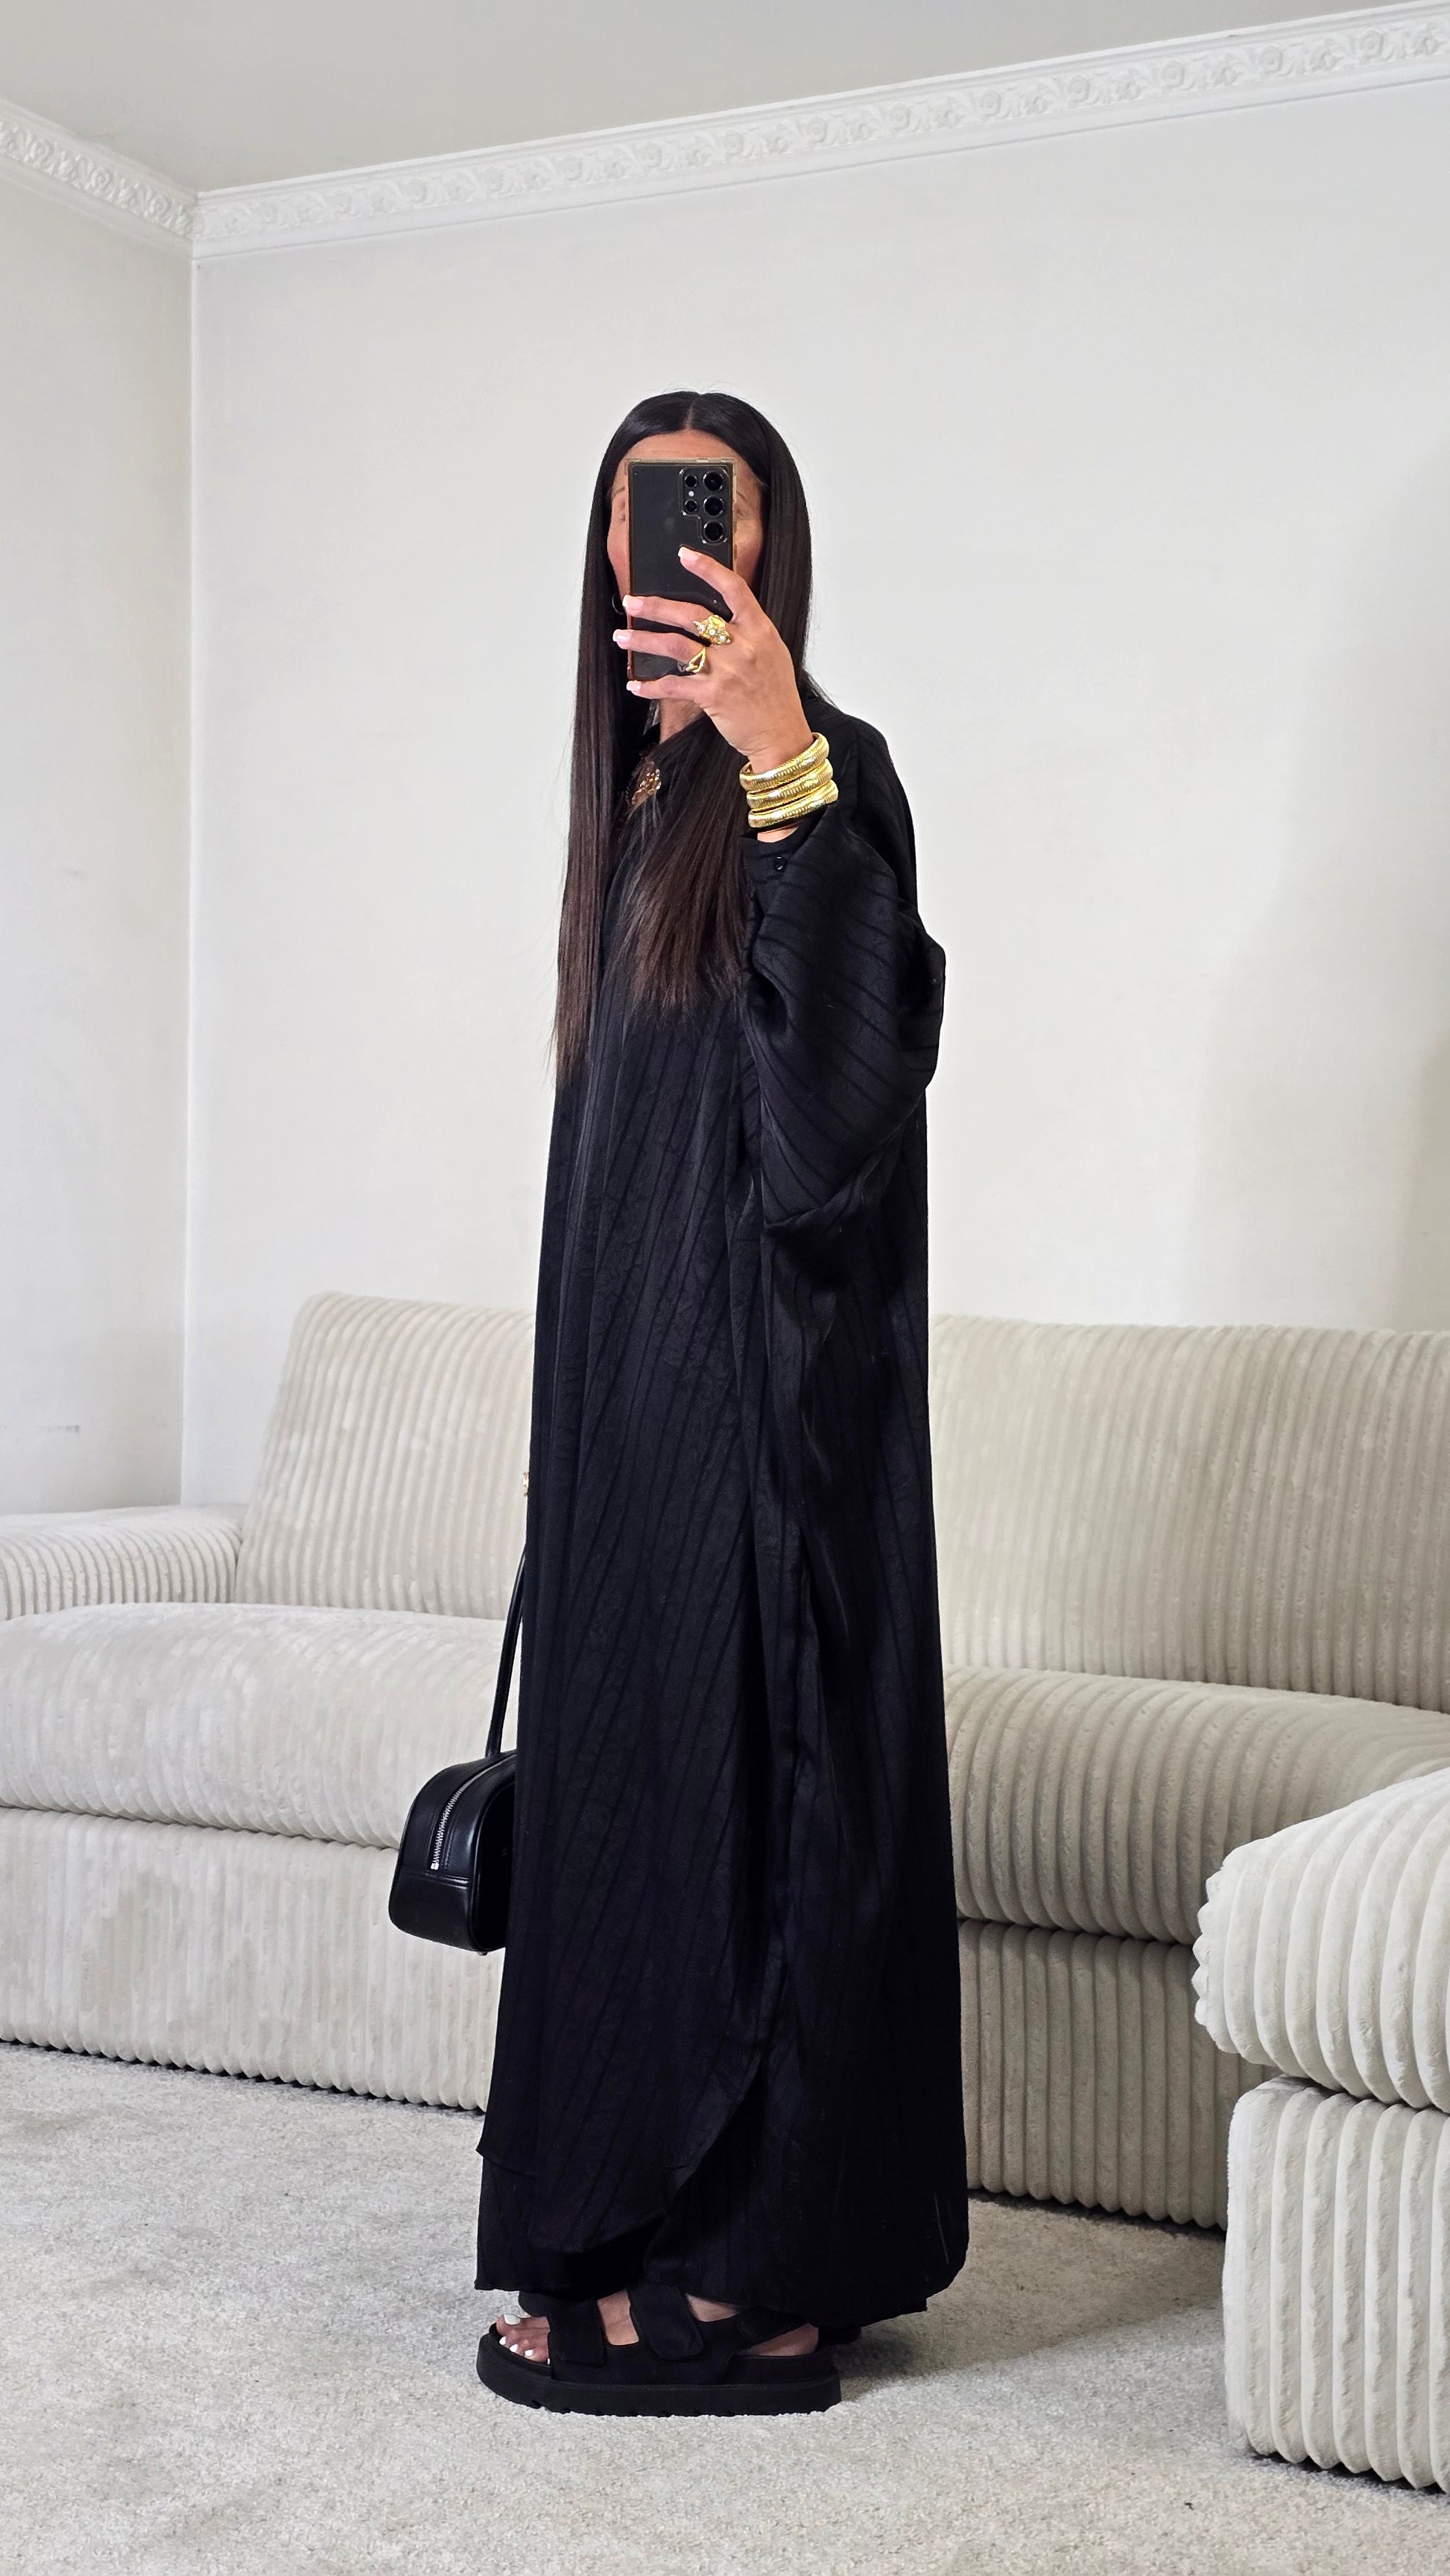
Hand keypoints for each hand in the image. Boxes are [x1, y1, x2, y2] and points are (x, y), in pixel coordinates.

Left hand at [616, 549, 813, 776]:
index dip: (707, 568)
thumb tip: (715, 616)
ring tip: (622, 637)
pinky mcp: (712, 695)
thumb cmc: (776, 695)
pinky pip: (673, 685)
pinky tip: (635, 684)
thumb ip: (747, 631)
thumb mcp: (772, 652)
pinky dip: (650, 686)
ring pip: (676, 645)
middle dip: (656, 606)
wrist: (781, 734)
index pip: (733, 588)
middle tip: (632, 602)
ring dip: (644, 640)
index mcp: (759, 629)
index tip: (684, 555)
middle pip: (692, 614)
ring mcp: (726, 670)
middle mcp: (742, 645)